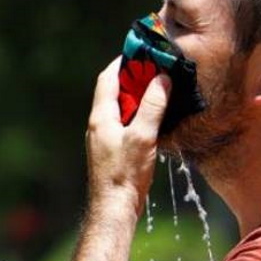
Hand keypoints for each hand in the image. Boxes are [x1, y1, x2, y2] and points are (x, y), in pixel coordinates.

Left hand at [86, 57, 170, 212]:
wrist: (114, 209)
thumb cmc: (125, 174)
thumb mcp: (142, 136)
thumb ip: (152, 107)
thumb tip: (162, 78)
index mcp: (101, 117)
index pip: (108, 78)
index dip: (123, 62)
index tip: (141, 52)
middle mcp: (98, 125)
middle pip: (114, 91)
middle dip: (134, 78)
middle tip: (157, 68)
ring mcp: (104, 138)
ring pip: (120, 108)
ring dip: (137, 97)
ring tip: (160, 89)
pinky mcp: (112, 151)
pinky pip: (124, 123)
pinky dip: (137, 114)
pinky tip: (154, 118)